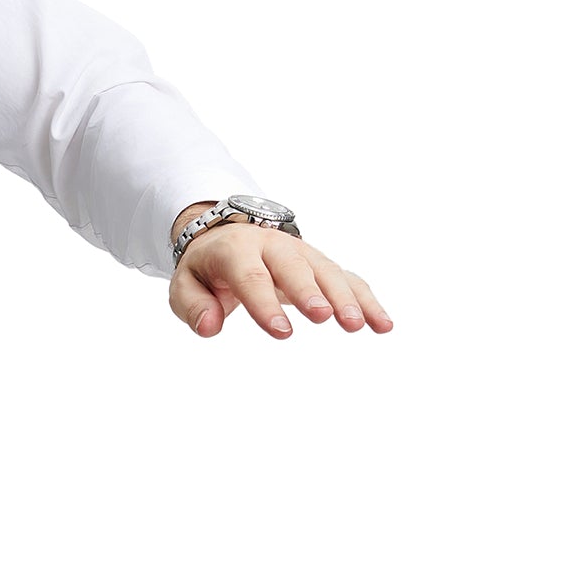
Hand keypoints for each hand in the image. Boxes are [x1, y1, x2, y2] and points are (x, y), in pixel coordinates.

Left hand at [169, 214, 391, 340]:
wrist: (228, 234)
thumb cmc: (207, 268)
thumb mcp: (184, 284)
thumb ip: (192, 306)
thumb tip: (209, 327)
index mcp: (237, 249)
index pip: (252, 277)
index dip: (266, 305)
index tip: (283, 334)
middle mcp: (274, 246)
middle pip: (297, 268)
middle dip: (313, 292)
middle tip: (328, 319)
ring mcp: (302, 254)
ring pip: (329, 271)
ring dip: (347, 298)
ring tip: (362, 326)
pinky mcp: (321, 265)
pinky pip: (348, 280)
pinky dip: (367, 300)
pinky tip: (383, 325)